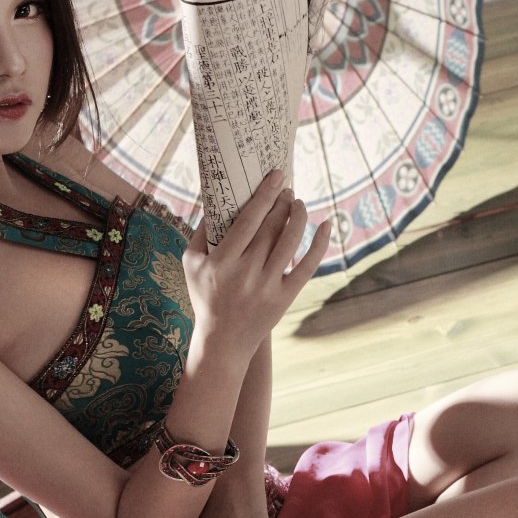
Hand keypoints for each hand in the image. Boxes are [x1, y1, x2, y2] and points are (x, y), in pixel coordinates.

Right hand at [181, 169, 330, 349]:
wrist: (223, 340)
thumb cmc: (206, 295)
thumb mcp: (191, 264)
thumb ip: (200, 232)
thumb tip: (217, 199)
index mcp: (221, 261)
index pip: (248, 220)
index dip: (264, 195)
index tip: (275, 176)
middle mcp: (245, 272)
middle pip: (271, 228)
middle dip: (281, 203)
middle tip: (286, 189)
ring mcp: (266, 286)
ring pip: (289, 242)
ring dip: (298, 216)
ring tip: (298, 203)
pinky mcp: (284, 297)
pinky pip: (306, 267)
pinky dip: (319, 245)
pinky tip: (326, 225)